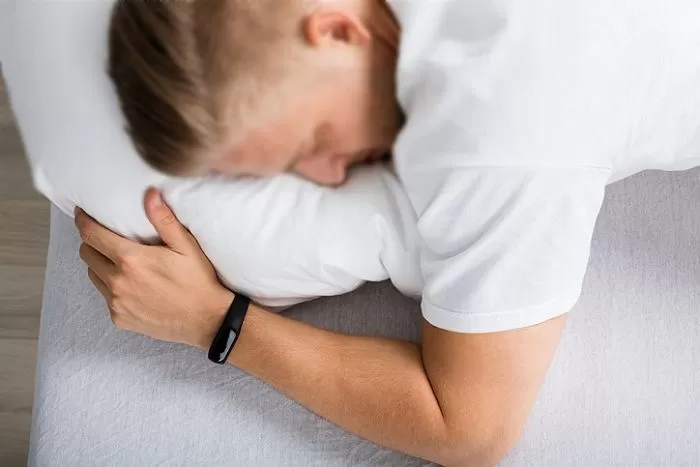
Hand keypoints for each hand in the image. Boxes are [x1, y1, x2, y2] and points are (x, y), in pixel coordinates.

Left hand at [75, 188, 233, 348]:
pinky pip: (105, 296)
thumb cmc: (197, 281)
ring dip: (100, 264)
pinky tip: (130, 284)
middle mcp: (117, 281)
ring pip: (93, 275)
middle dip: (92, 241)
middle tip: (106, 237)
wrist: (205, 320)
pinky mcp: (119, 318)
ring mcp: (116, 302)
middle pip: (87, 254)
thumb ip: (164, 220)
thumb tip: (149, 194)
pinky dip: (110, 286)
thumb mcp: (186, 246)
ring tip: (118, 260)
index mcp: (131, 260)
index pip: (91, 235)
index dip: (83, 220)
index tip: (82, 213)